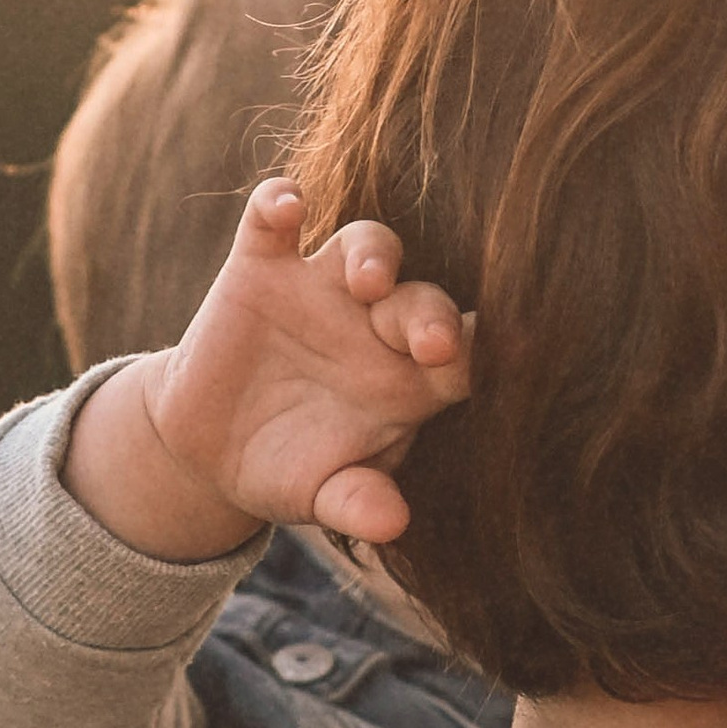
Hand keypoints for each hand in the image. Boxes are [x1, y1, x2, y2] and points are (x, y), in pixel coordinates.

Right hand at [61, 182, 470, 560]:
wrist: (210, 448)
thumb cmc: (290, 469)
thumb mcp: (319, 496)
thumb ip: (357, 503)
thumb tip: (391, 524)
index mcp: (412, 381)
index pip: (468, 360)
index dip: (492, 357)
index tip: (516, 360)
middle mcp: (378, 324)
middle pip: (424, 301)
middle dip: (432, 316)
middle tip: (433, 341)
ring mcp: (322, 289)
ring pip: (366, 244)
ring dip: (374, 255)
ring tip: (369, 281)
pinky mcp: (261, 267)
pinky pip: (272, 220)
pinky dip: (278, 203)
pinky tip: (286, 205)